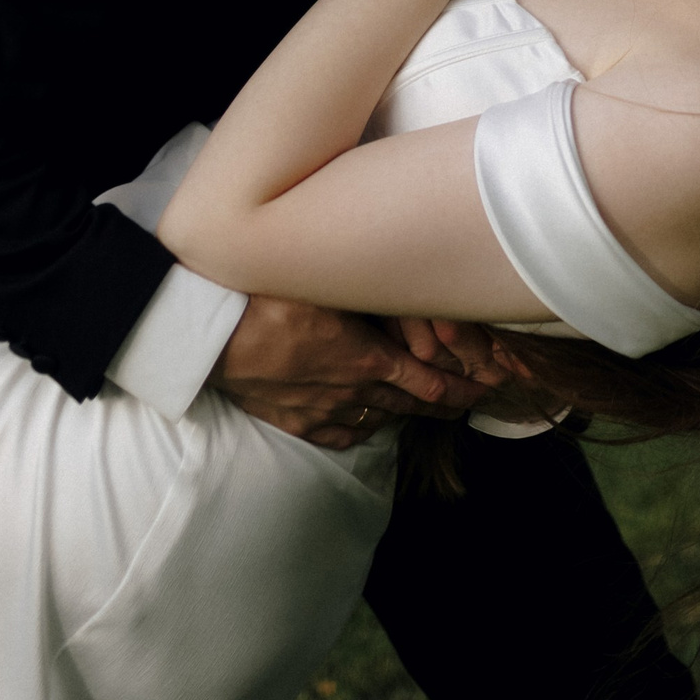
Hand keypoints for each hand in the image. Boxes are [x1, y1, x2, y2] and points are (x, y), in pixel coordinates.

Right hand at [207, 295, 493, 448]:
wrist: (216, 338)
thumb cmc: (272, 298)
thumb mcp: (332, 282)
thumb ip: (371, 281)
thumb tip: (404, 265)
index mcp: (368, 359)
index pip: (427, 382)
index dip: (458, 389)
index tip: (482, 391)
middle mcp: (353, 391)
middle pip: (409, 406)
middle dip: (442, 405)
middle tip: (467, 405)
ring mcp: (323, 412)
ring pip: (377, 420)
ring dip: (404, 416)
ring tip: (426, 412)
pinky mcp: (295, 422)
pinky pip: (341, 434)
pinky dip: (363, 428)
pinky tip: (369, 423)